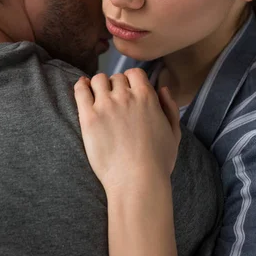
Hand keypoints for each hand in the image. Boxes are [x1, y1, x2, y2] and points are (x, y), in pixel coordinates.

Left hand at [74, 68, 181, 193]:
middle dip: (115, 85)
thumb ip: (170, 108)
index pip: (134, 73)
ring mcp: (105, 106)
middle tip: (113, 99)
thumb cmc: (158, 162)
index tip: (128, 91)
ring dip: (98, 85)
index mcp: (147, 97)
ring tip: (98, 97)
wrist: (137, 181)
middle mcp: (125, 96)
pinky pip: (80, 91)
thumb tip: (163, 89)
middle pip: (116, 77)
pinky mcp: (88, 118)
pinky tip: (82, 89)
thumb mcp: (174, 133)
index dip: (131, 80)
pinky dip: (81, 86)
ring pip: (98, 80)